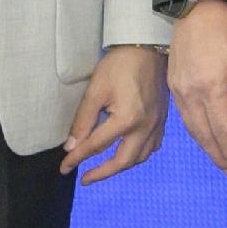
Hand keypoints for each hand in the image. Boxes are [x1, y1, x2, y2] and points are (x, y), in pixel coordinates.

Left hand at [61, 43, 168, 179]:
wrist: (148, 48)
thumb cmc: (119, 66)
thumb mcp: (95, 91)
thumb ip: (83, 121)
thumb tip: (72, 146)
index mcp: (127, 120)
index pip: (97, 146)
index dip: (77, 158)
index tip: (64, 168)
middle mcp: (145, 127)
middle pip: (123, 161)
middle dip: (103, 173)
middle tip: (85, 178)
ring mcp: (157, 125)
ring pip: (141, 157)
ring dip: (122, 165)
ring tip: (105, 167)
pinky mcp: (162, 119)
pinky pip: (152, 146)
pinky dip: (139, 154)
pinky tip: (129, 151)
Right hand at [166, 0, 226, 175]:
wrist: (195, 10)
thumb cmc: (226, 32)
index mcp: (211, 87)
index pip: (223, 128)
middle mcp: (190, 93)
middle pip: (205, 134)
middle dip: (219, 155)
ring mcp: (178, 90)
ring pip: (192, 127)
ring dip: (206, 146)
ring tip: (221, 161)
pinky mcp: (173, 85)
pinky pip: (184, 116)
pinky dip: (195, 131)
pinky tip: (205, 138)